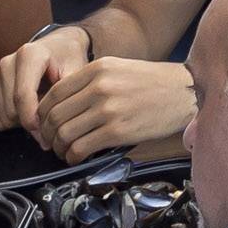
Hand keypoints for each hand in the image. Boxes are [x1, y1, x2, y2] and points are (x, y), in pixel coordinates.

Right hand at [0, 24, 91, 134]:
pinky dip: (11, 121)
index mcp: (29, 55)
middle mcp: (7, 63)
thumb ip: (67, 95)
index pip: (22, 95)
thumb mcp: (77, 72)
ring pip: (3, 117)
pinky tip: (26, 110)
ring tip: (39, 109)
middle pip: (12, 110)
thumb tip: (55, 124)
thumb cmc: (68, 60)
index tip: (44, 132)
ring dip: (21, 122)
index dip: (32, 119)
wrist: (56, 47)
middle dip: (30, 122)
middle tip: (48, 117)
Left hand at [20, 53, 197, 158]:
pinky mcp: (117, 131)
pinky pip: (81, 148)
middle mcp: (100, 87)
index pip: (54, 93)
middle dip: (47, 134)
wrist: (185, 93)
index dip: (42, 114)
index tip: (44, 124)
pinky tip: (77, 157)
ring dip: (59, 148)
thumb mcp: (119, 69)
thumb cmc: (153, 84)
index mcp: (98, 69)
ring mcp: (108, 109)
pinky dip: (73, 157)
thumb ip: (91, 82)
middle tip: (51, 143)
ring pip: (64, 134)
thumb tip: (63, 106)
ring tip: (65, 152)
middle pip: (54, 115)